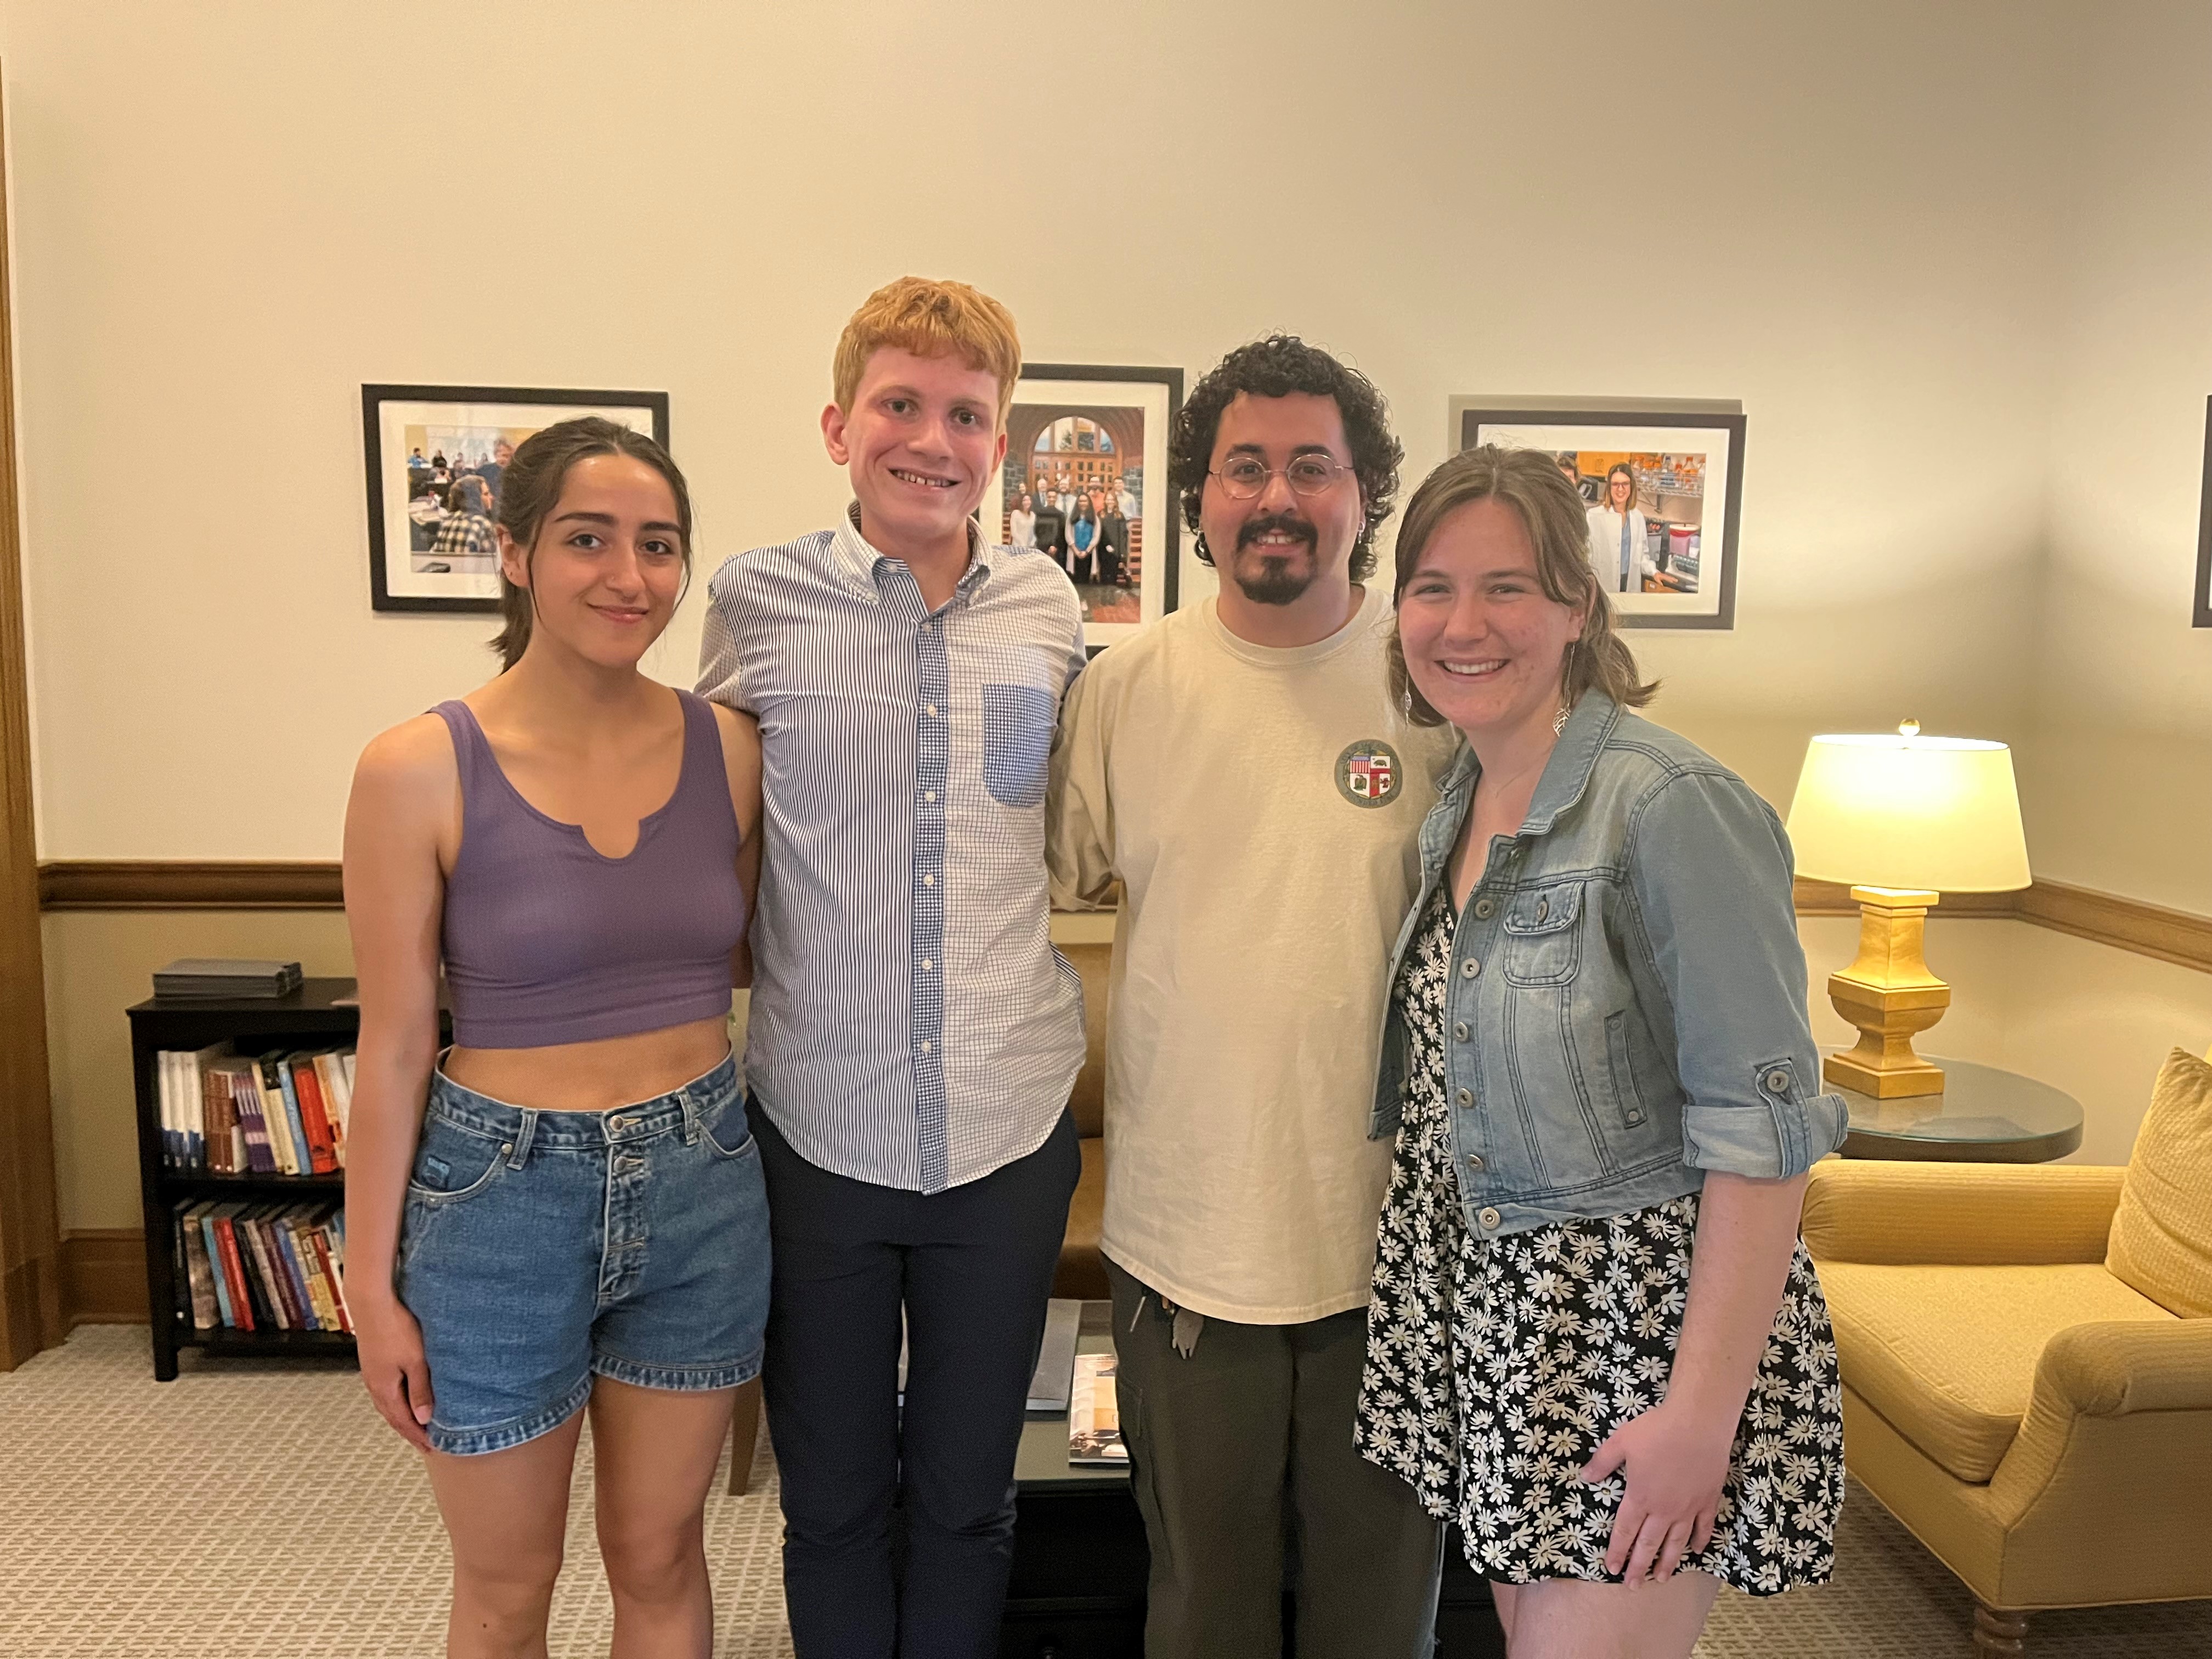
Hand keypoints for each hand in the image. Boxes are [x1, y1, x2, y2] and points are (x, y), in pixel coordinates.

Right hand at [353, 1295, 434, 1450]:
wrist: (372, 1302)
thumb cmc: (396, 1327)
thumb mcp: (416, 1361)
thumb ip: (420, 1389)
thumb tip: (424, 1418)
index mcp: (385, 1389)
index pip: (403, 1421)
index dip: (417, 1436)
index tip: (431, 1448)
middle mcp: (375, 1384)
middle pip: (393, 1415)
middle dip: (410, 1431)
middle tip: (425, 1444)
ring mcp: (372, 1373)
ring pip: (388, 1403)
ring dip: (402, 1416)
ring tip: (416, 1425)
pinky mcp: (373, 1361)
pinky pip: (385, 1390)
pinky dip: (396, 1400)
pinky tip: (403, 1396)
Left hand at [1580, 1398, 1736, 1582]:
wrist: (1698, 1423)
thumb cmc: (1656, 1430)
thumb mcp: (1620, 1441)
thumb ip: (1602, 1462)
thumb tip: (1585, 1478)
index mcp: (1640, 1497)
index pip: (1625, 1532)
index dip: (1617, 1552)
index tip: (1612, 1569)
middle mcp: (1664, 1509)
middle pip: (1649, 1544)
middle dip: (1639, 1567)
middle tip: (1634, 1586)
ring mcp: (1688, 1507)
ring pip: (1676, 1542)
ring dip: (1668, 1562)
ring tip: (1662, 1579)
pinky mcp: (1708, 1500)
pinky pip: (1704, 1527)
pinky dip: (1700, 1541)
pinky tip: (1696, 1551)